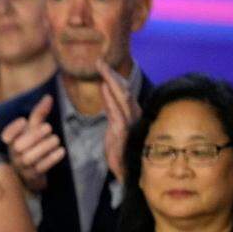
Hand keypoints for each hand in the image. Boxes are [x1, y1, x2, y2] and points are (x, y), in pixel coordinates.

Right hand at [0, 94, 62, 192]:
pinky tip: (61, 151)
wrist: (32, 172)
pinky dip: (51, 158)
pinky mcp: (33, 175)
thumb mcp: (33, 129)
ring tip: (55, 140)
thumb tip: (48, 97)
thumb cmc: (32, 145)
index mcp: (11, 142)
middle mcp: (14, 154)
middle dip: (34, 136)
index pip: (6, 136)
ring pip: (30, 157)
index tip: (24, 120)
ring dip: (44, 147)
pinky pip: (41, 168)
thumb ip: (39, 114)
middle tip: (48, 127)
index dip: (13, 129)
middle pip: (19, 146)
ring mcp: (22, 166)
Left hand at [97, 60, 140, 183]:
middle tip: (99, 61)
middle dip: (111, 74)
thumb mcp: (113, 125)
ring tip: (101, 68)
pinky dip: (110, 98)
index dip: (113, 76)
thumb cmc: (120, 148)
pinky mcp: (123, 131)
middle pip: (122, 89)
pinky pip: (116, 112)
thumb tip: (105, 91)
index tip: (102, 65)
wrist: (126, 170)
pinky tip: (103, 88)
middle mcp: (133, 113)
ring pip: (121, 96)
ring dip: (110, 81)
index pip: (122, 90)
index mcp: (131, 112)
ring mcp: (130, 122)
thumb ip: (111, 108)